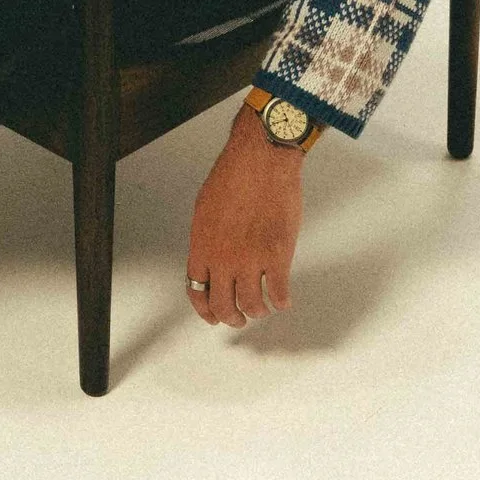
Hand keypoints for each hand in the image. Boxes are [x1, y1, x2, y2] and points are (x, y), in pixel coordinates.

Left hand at [185, 96, 311, 326]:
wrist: (261, 160)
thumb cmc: (234, 176)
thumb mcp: (205, 210)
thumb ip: (207, 239)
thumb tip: (210, 260)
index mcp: (202, 246)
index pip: (197, 291)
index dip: (205, 309)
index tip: (213, 315)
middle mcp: (223, 258)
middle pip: (224, 305)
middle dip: (232, 318)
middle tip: (240, 319)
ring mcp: (251, 259)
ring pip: (252, 304)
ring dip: (258, 311)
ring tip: (263, 308)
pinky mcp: (278, 256)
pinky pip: (278, 293)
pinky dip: (281, 302)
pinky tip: (282, 300)